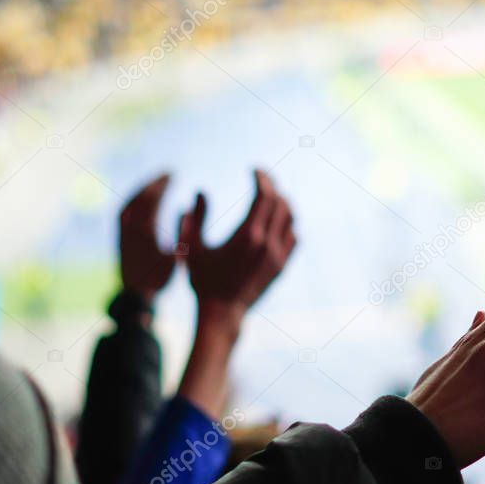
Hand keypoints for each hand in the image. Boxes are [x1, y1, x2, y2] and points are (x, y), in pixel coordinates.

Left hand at [119, 173, 175, 300]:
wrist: (135, 295)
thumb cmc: (159, 278)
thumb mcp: (175, 256)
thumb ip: (180, 232)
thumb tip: (185, 208)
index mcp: (144, 230)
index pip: (152, 198)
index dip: (163, 184)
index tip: (174, 174)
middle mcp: (129, 227)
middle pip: (141, 196)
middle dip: (154, 182)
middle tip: (167, 173)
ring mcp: (122, 231)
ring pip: (130, 202)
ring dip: (143, 189)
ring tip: (156, 182)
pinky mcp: (119, 236)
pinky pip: (125, 210)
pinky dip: (134, 200)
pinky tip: (143, 198)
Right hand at [179, 169, 296, 319]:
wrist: (221, 313)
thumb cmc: (202, 280)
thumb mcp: (190, 248)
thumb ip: (194, 218)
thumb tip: (199, 192)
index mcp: (247, 235)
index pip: (264, 194)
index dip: (262, 177)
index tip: (254, 170)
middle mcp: (267, 243)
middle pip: (280, 202)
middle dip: (272, 185)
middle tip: (261, 178)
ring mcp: (277, 256)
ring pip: (291, 218)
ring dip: (282, 202)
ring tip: (269, 196)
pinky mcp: (281, 266)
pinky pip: (294, 237)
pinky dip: (288, 223)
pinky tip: (276, 220)